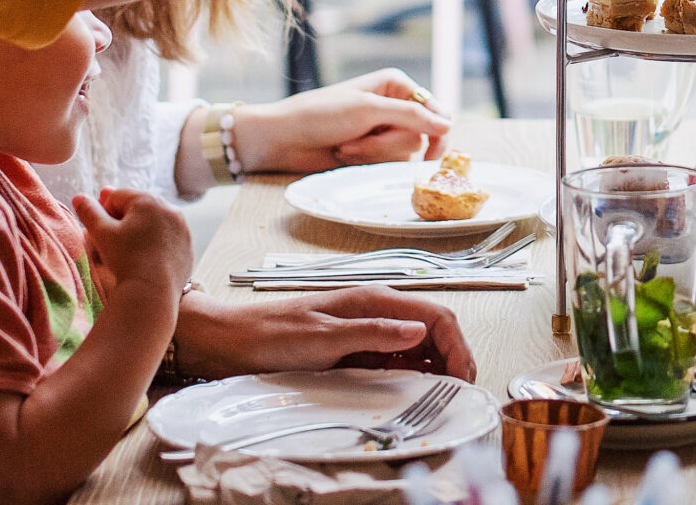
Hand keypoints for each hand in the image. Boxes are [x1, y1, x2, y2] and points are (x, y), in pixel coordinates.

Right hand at [72, 188, 191, 300]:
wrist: (152, 292)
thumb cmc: (125, 259)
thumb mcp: (101, 233)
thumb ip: (89, 212)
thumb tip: (79, 197)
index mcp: (148, 200)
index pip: (117, 196)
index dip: (104, 211)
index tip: (100, 230)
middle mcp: (170, 209)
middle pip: (138, 208)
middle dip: (123, 219)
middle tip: (112, 239)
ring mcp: (182, 228)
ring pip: (154, 223)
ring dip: (141, 230)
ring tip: (129, 250)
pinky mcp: (187, 246)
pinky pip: (168, 239)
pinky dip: (157, 244)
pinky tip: (146, 259)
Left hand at [174, 285, 478, 380]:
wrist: (233, 342)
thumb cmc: (271, 334)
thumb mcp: (324, 337)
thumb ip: (374, 333)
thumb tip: (419, 332)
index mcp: (375, 299)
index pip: (436, 317)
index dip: (457, 347)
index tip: (461, 377)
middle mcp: (377, 311)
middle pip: (434, 332)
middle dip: (453, 359)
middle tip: (458, 391)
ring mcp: (368, 330)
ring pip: (419, 348)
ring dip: (434, 369)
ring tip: (440, 395)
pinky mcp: (357, 349)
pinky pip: (396, 361)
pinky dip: (411, 376)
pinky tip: (410, 391)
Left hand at [236, 71, 452, 173]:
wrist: (285, 138)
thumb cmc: (321, 114)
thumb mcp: (368, 110)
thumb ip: (412, 117)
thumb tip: (449, 124)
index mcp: (396, 85)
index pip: (435, 110)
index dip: (437, 131)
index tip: (432, 155)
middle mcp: (394, 106)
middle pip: (420, 135)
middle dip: (388, 143)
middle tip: (361, 139)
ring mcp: (383, 131)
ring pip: (404, 152)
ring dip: (373, 153)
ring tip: (346, 146)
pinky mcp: (372, 152)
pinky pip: (387, 163)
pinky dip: (366, 161)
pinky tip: (345, 153)